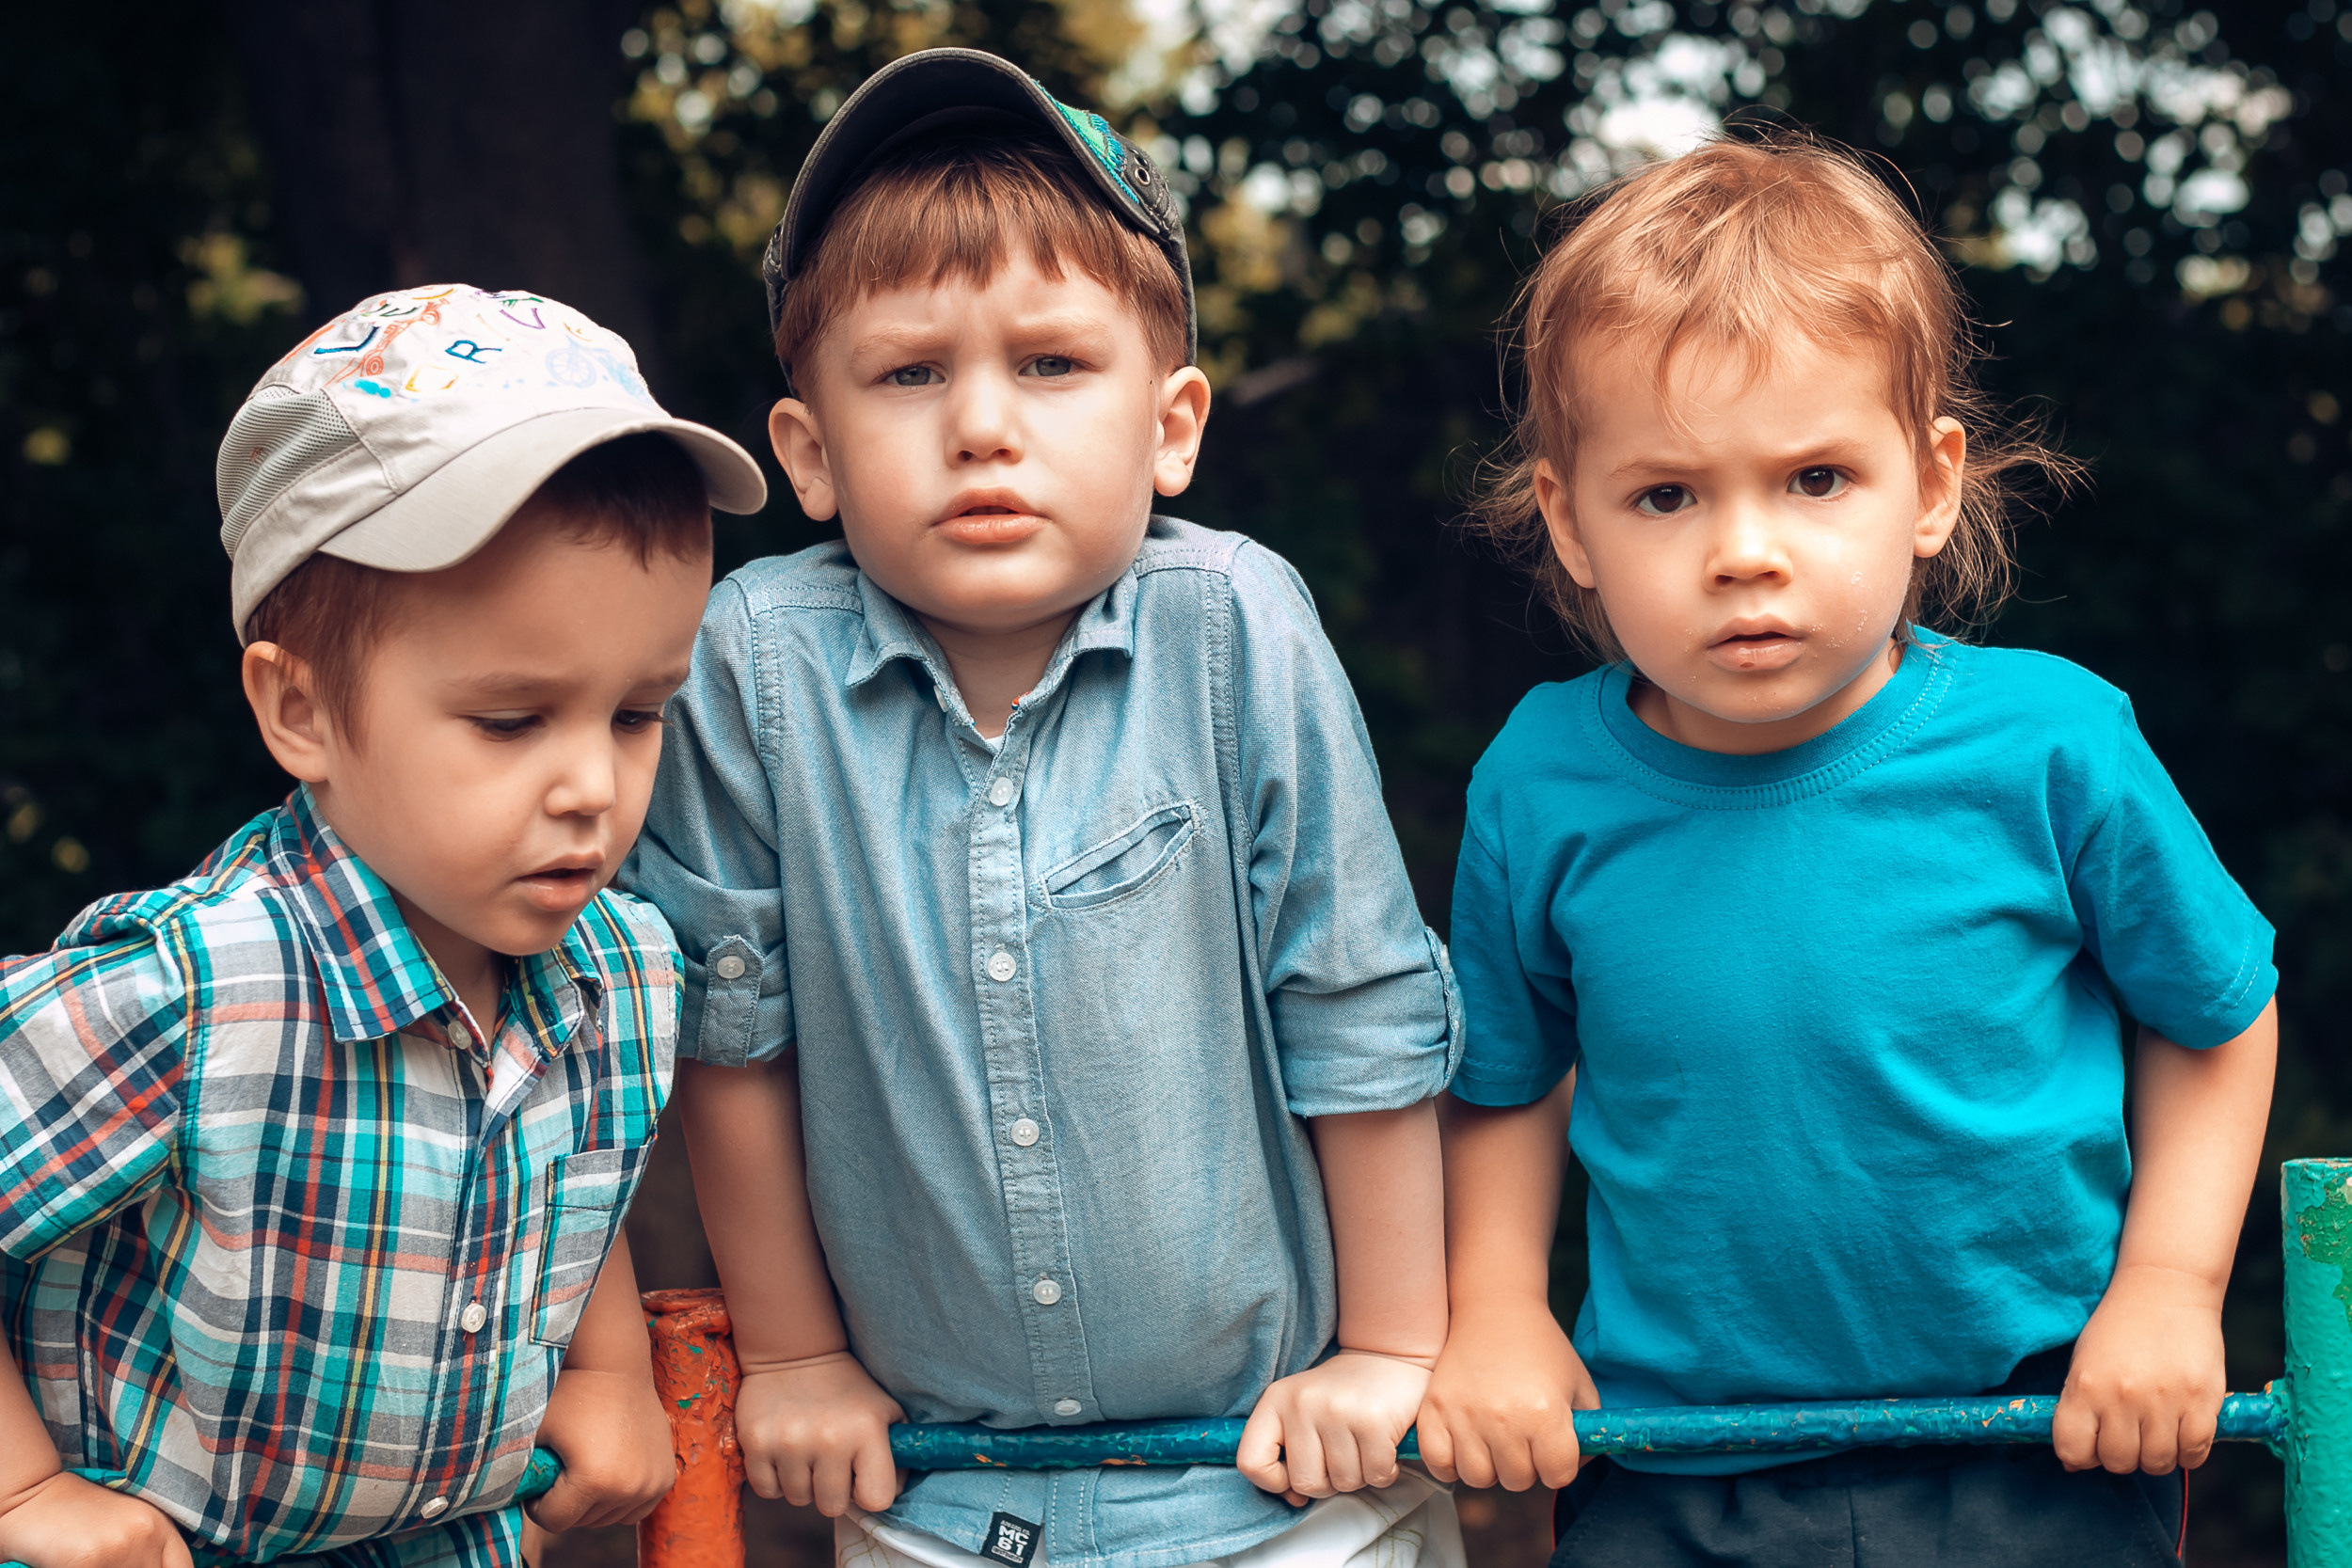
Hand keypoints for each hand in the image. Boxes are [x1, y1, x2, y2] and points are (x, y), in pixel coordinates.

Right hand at [0, 1471, 192, 1567]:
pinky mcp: (88, 1561)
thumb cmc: (75, 1514)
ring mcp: (120, 1548)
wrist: (31, 1494)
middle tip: (111, 1564)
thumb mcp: (124, 1526)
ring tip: (92, 1561)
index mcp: (161, 1526)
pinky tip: (71, 1564)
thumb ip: (146, 1551)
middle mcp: (147, 1534)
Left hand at [526, 1366, 678, 1531]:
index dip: (538, 1503)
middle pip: (582, 1521)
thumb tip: (513, 1503)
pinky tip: (609, 1471)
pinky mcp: (664, 1478)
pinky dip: (618, 1499)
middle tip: (564, 1466)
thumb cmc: (571, 1397)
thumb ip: (523, 1476)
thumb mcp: (537, 1436)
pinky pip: (633, 1509)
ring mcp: (651, 1484)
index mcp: (594, 1479)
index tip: (540, 1478)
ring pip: (607, 1517)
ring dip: (593, 1502)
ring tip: (586, 1465)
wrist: (616, 1368)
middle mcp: (627, 1487)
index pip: (553, 1520)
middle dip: (567, 1500)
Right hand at [735, 1351, 906, 1515]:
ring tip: (806, 1450)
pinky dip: (775, 1479)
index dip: (868, 1493)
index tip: (859, 1477)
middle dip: (831, 1490)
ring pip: (799, 1499)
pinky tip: (784, 1452)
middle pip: (832, 1506)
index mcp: (867, 1430)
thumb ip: (898, 1454)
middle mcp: (829, 1438)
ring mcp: (790, 1442)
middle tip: (829, 1461)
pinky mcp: (756, 1443)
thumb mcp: (885, 1410)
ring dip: (803, 1482)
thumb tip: (893, 1494)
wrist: (795, 1354)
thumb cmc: (847, 1389)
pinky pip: (767, 1490)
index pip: (876, 1499)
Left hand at [1237, 1350, 1432, 1506]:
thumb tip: (1294, 1499)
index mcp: (1275, 1400)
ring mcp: (1337, 1410)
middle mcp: (1302, 1403)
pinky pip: (1375, 1476)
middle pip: (1304, 1482)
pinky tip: (1383, 1449)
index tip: (1292, 1475)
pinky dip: (1383, 1473)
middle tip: (1339, 1457)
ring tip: (1361, 1448)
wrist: (1386, 1359)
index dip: (1272, 1482)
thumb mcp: (1299, 1412)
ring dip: (1358, 1476)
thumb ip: (1287, 1455)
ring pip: (1343, 1483)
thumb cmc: (1340, 1397)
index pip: (1250, 1462)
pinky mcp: (1372, 1420)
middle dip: (1328, 1482)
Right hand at [1415, 1296, 1592, 1490]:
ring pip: (1478, 1477)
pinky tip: (1463, 1444)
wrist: (1495, 1310)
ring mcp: (1465, 1415)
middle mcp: (1504, 1419)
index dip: (1558, 1466)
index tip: (1551, 1448)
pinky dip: (1450, 1463)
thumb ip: (1588, 1433)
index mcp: (1545, 1413)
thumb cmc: (1541, 1348)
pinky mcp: (1434, 1410)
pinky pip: (1439, 1464)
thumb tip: (1575, 1469)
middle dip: (1525, 1465)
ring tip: (1492, 1439)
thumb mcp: (1579, 1385)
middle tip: (1521, 1437)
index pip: (1557, 1476)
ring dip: (1489, 1466)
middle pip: (1517, 1481)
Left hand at [2052, 1263, 2227, 1474]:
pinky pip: (2195, 1454)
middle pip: (2118, 1462)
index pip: (2072, 1449)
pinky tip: (2180, 1433)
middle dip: (2120, 1456)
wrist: (2164, 1288)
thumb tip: (2075, 1463)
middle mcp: (2123, 1396)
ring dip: (2154, 1456)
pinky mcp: (2203, 1401)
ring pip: (2157, 1463)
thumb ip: (2078, 1409)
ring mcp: (2165, 1400)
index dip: (2080, 1455)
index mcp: (2086, 1385)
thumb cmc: (2118, 1328)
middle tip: (2127, 1434)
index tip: (2090, 1443)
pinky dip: (2187, 1453)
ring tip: (2154, 1431)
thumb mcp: (2084, 1361)